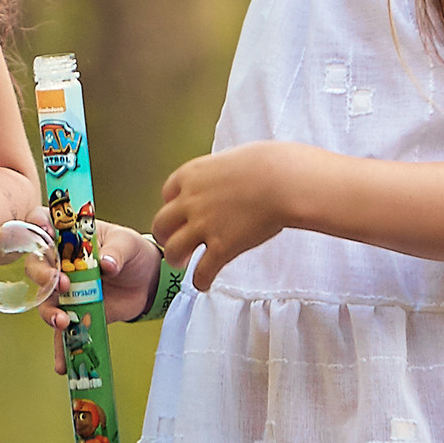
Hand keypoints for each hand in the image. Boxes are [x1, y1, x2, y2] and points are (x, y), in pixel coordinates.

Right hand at [36, 222, 156, 368]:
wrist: (148, 281)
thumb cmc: (133, 252)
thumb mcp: (127, 244)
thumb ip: (116, 251)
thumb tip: (107, 264)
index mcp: (69, 237)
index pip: (42, 226)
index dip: (36, 227)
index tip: (42, 235)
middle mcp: (60, 263)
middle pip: (37, 267)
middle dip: (43, 276)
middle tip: (61, 284)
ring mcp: (66, 290)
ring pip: (46, 302)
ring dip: (49, 313)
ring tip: (62, 322)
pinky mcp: (77, 313)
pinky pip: (64, 332)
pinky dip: (61, 349)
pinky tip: (61, 364)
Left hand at [153, 141, 303, 290]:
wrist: (282, 181)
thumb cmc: (266, 165)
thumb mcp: (230, 159)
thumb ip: (219, 174)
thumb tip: (225, 180)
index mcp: (191, 175)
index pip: (167, 193)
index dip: (172, 206)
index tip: (179, 214)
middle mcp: (190, 201)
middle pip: (161, 224)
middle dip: (164, 236)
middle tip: (171, 242)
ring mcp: (203, 225)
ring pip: (174, 250)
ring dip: (176, 260)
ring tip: (182, 264)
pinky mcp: (221, 247)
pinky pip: (202, 271)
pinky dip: (200, 280)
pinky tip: (204, 283)